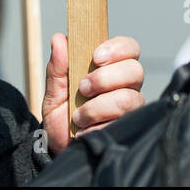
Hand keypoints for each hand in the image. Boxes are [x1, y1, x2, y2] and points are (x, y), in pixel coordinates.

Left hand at [41, 33, 143, 155]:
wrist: (60, 150)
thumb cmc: (61, 117)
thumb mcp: (54, 92)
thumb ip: (58, 67)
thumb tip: (59, 39)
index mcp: (112, 68)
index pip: (129, 48)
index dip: (117, 48)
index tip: (96, 57)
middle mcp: (127, 87)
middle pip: (134, 70)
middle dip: (105, 78)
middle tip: (82, 88)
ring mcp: (131, 109)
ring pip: (129, 98)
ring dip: (98, 107)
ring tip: (78, 116)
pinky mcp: (130, 130)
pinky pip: (121, 124)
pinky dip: (97, 127)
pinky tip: (84, 131)